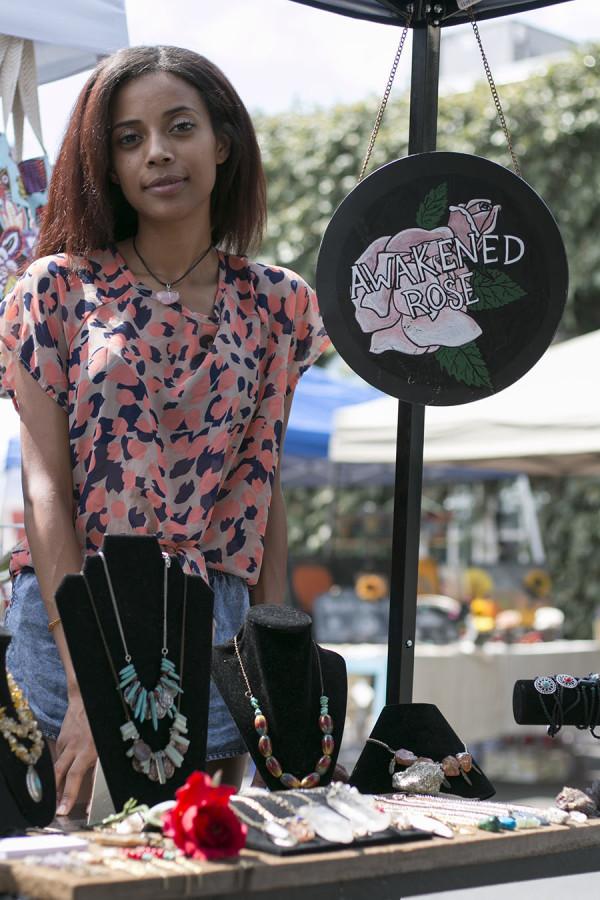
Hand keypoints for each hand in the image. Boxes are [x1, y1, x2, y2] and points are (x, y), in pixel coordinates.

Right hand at [54, 692, 97, 815]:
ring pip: (59, 765)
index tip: (64, 810)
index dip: (70, 795)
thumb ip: (102, 758)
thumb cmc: (103, 719)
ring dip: (57, 781)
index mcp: (89, 748)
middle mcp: (75, 747)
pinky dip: (62, 763)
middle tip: (55, 809)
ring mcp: (66, 742)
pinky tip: (64, 769)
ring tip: (56, 796)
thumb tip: (102, 777)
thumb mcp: (108, 740)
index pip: (77, 777)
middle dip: (57, 793)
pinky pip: (60, 755)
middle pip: (61, 774)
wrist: (88, 696)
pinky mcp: (61, 737)